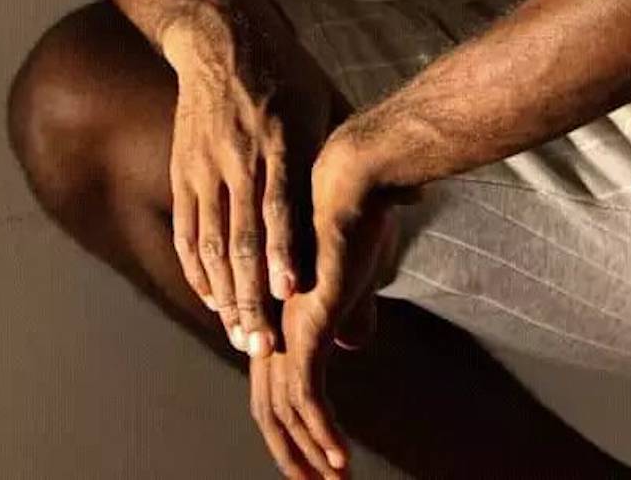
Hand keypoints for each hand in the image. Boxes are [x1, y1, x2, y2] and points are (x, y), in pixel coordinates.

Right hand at [163, 0, 351, 358]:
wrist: (223, 38)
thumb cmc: (290, 73)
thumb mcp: (331, 100)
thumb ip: (363, 150)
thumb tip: (421, 195)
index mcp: (283, 135)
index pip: (282, 202)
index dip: (285, 250)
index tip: (292, 292)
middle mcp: (241, 153)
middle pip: (243, 236)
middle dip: (254, 294)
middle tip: (265, 345)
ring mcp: (207, 164)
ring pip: (212, 242)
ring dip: (227, 295)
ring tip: (244, 338)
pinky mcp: (184, 170)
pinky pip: (188, 231)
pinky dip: (199, 270)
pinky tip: (214, 301)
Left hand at [248, 133, 407, 479]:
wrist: (355, 179)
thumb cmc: (360, 214)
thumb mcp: (357, 274)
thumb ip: (351, 309)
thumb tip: (354, 343)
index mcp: (280, 314)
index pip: (275, 385)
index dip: (293, 426)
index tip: (316, 456)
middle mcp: (273, 325)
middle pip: (269, 408)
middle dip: (292, 453)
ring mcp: (285, 327)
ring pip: (283, 412)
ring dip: (308, 453)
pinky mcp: (306, 327)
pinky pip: (307, 398)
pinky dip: (321, 434)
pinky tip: (341, 458)